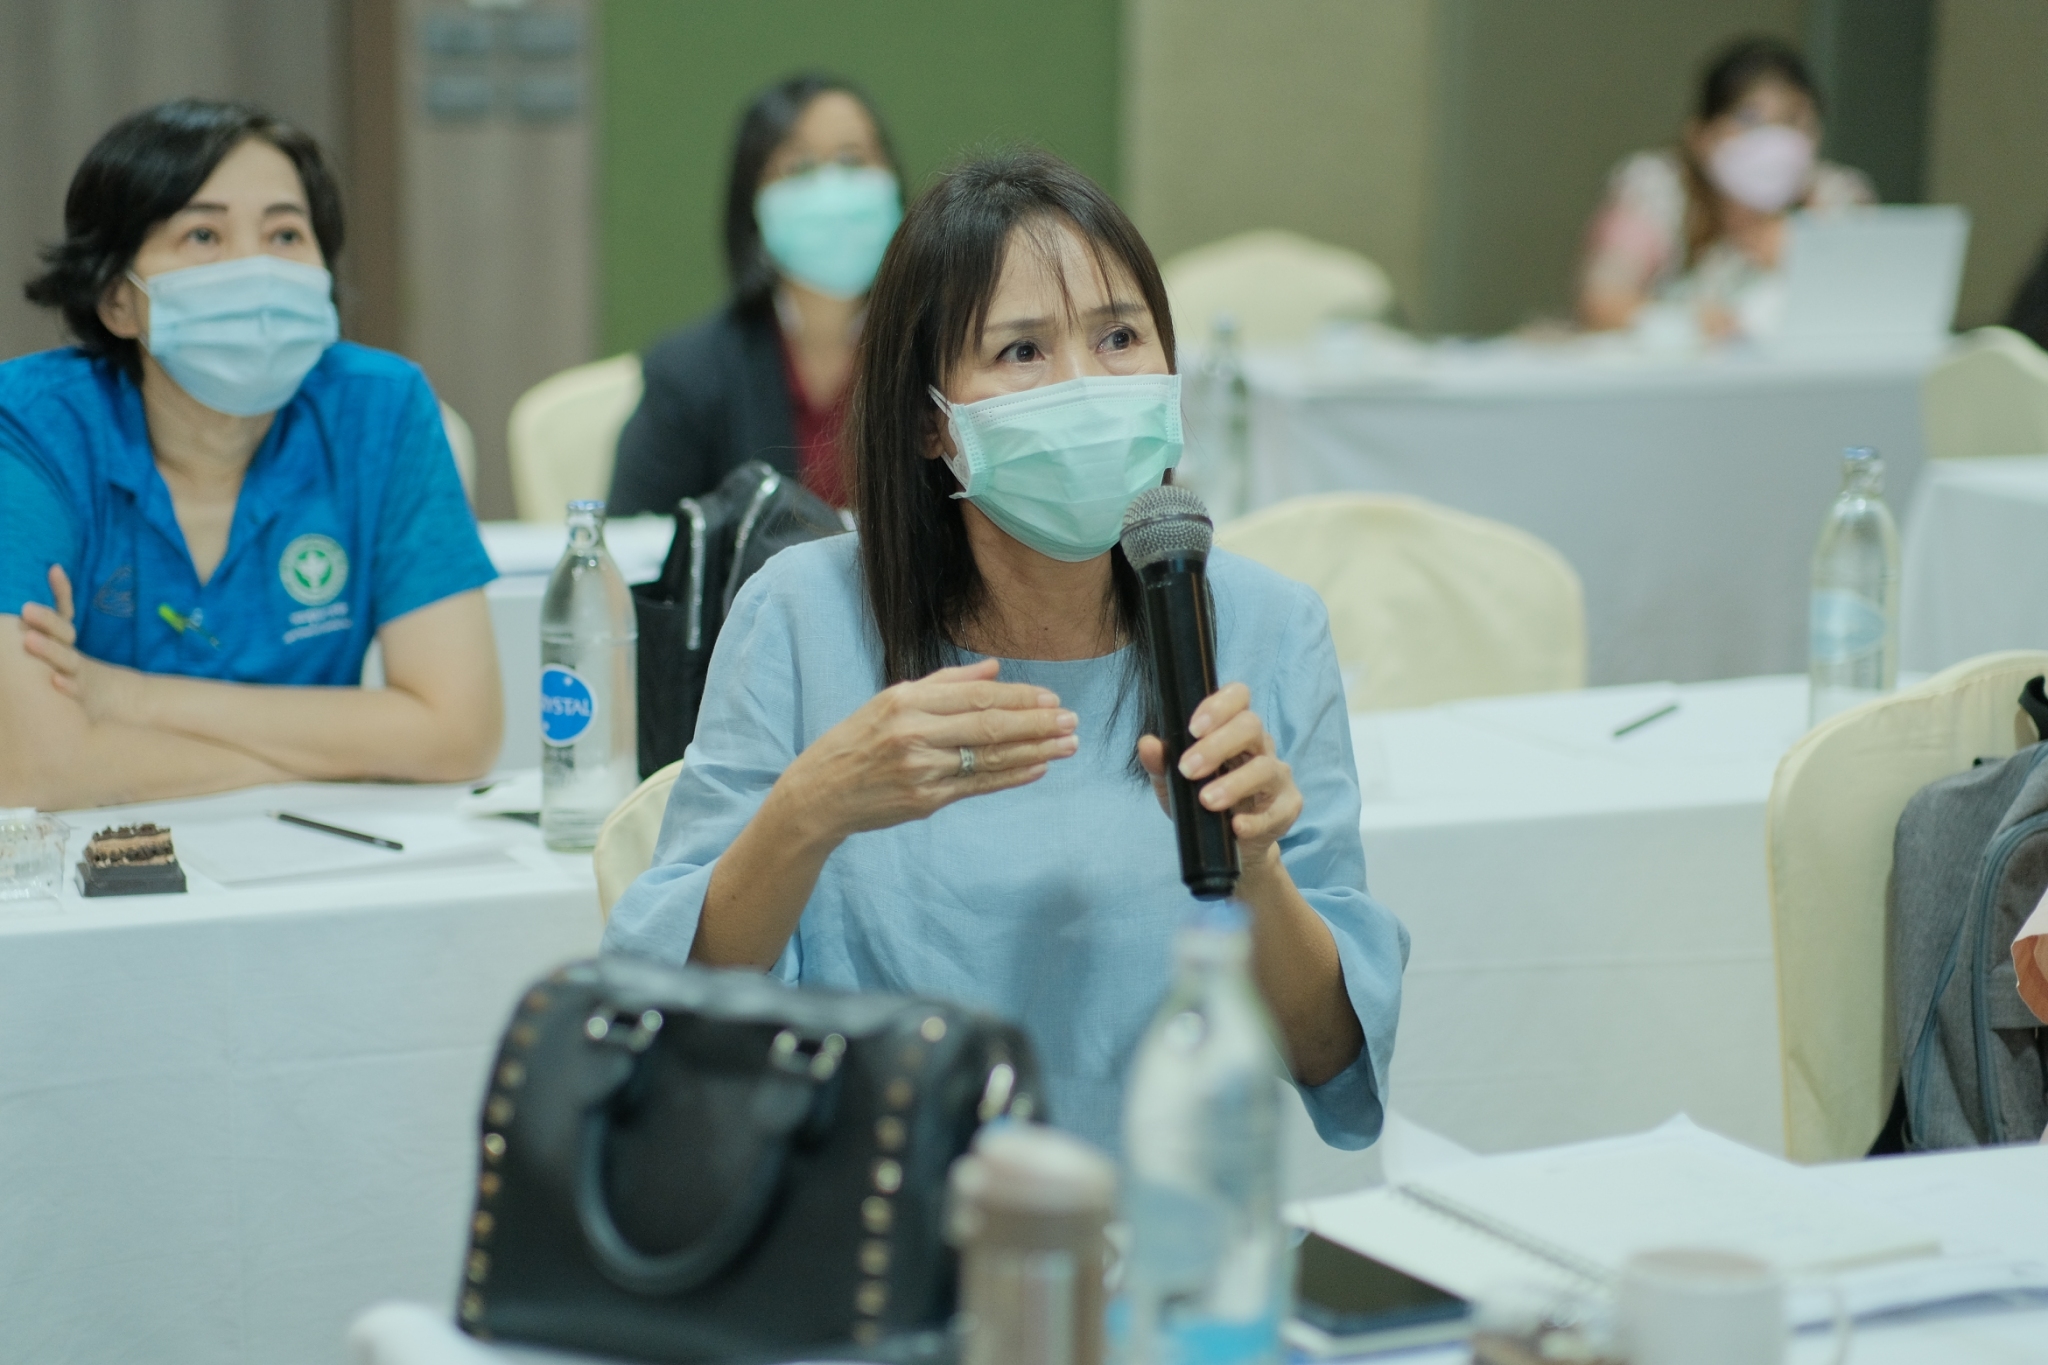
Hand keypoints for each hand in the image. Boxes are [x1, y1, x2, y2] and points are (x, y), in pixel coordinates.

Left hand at [17, 565, 148, 724]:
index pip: (63, 614)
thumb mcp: (63, 647)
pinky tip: (56, 681)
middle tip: (26, 609)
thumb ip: (59, 611)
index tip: (54, 571)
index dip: (61, 592)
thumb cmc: (74, 674)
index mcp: (66, 642)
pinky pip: (75, 691)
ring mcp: (78, 677)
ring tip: (29, 640)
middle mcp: (71, 656)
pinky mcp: (82, 699)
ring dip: (50, 650)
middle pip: (62, 634)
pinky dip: (68, 687)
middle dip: (46, 621)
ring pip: (67, 660)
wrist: (115, 703)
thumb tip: (54, 569)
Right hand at [776, 658, 1078, 842]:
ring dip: (1034, 751)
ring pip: (989, 758)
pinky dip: (1010, 777)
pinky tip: (1037, 769)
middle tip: (1071, 722)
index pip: (977, 696)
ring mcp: (920, 770)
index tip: (1051, 699)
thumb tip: (994, 669)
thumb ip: (945, 683)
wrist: (820, 794)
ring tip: (1066, 746)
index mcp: (906, 700)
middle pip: (990, 726)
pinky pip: (977, 786)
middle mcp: (913, 733)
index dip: (1020, 697)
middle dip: (1037, 724)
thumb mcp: (891, 700)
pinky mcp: (924, 800)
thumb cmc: (857, 741)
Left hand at [1137, 681, 1301, 871]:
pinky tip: (1236, 826)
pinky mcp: (1288, 807)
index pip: (1238, 697)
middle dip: (1217, 746)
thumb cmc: (1203, 801)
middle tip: (1188, 769)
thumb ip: (1162, 763)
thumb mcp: (1175, 784)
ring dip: (1234, 784)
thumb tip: (1147, 744)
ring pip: (1265, 768)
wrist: (1231, 846)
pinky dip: (1256, 820)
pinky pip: (1277, 811)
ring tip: (1207, 800)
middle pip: (1250, 727)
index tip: (1192, 728)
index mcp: (1234, 730)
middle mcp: (1261, 746)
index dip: (1218, 706)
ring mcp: (1278, 776)